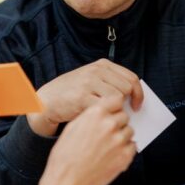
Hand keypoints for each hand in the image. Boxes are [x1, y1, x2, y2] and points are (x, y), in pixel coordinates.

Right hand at [28, 59, 142, 136]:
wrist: (46, 101)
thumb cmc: (73, 94)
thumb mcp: (92, 81)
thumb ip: (111, 84)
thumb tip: (134, 97)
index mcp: (102, 65)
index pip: (131, 77)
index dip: (138, 93)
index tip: (137, 105)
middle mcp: (97, 71)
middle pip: (127, 88)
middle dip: (128, 102)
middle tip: (125, 114)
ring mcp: (89, 83)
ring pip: (117, 98)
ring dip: (116, 110)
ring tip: (109, 116)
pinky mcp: (82, 97)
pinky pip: (104, 108)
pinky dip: (105, 116)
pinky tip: (99, 119)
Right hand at [33, 95, 136, 184]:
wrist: (68, 180)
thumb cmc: (66, 156)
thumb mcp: (73, 127)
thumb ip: (91, 116)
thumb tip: (104, 113)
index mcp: (95, 114)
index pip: (116, 99)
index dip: (115, 106)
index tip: (113, 112)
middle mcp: (109, 124)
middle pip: (124, 116)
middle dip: (118, 123)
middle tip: (107, 133)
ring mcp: (119, 140)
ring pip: (129, 131)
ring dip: (122, 136)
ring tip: (108, 146)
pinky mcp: (125, 155)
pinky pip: (132, 146)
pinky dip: (125, 149)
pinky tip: (112, 155)